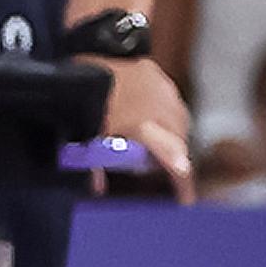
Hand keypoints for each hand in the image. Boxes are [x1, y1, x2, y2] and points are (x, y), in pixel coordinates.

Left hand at [97, 56, 194, 201]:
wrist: (79, 68)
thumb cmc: (83, 103)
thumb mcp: (88, 138)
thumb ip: (95, 166)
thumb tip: (97, 188)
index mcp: (143, 126)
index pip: (172, 156)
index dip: (183, 180)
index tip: (186, 198)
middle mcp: (158, 106)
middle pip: (180, 136)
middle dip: (175, 152)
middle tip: (161, 163)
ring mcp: (158, 86)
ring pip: (178, 114)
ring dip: (172, 128)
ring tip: (157, 136)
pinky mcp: (153, 71)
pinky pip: (168, 92)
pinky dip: (164, 105)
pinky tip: (150, 109)